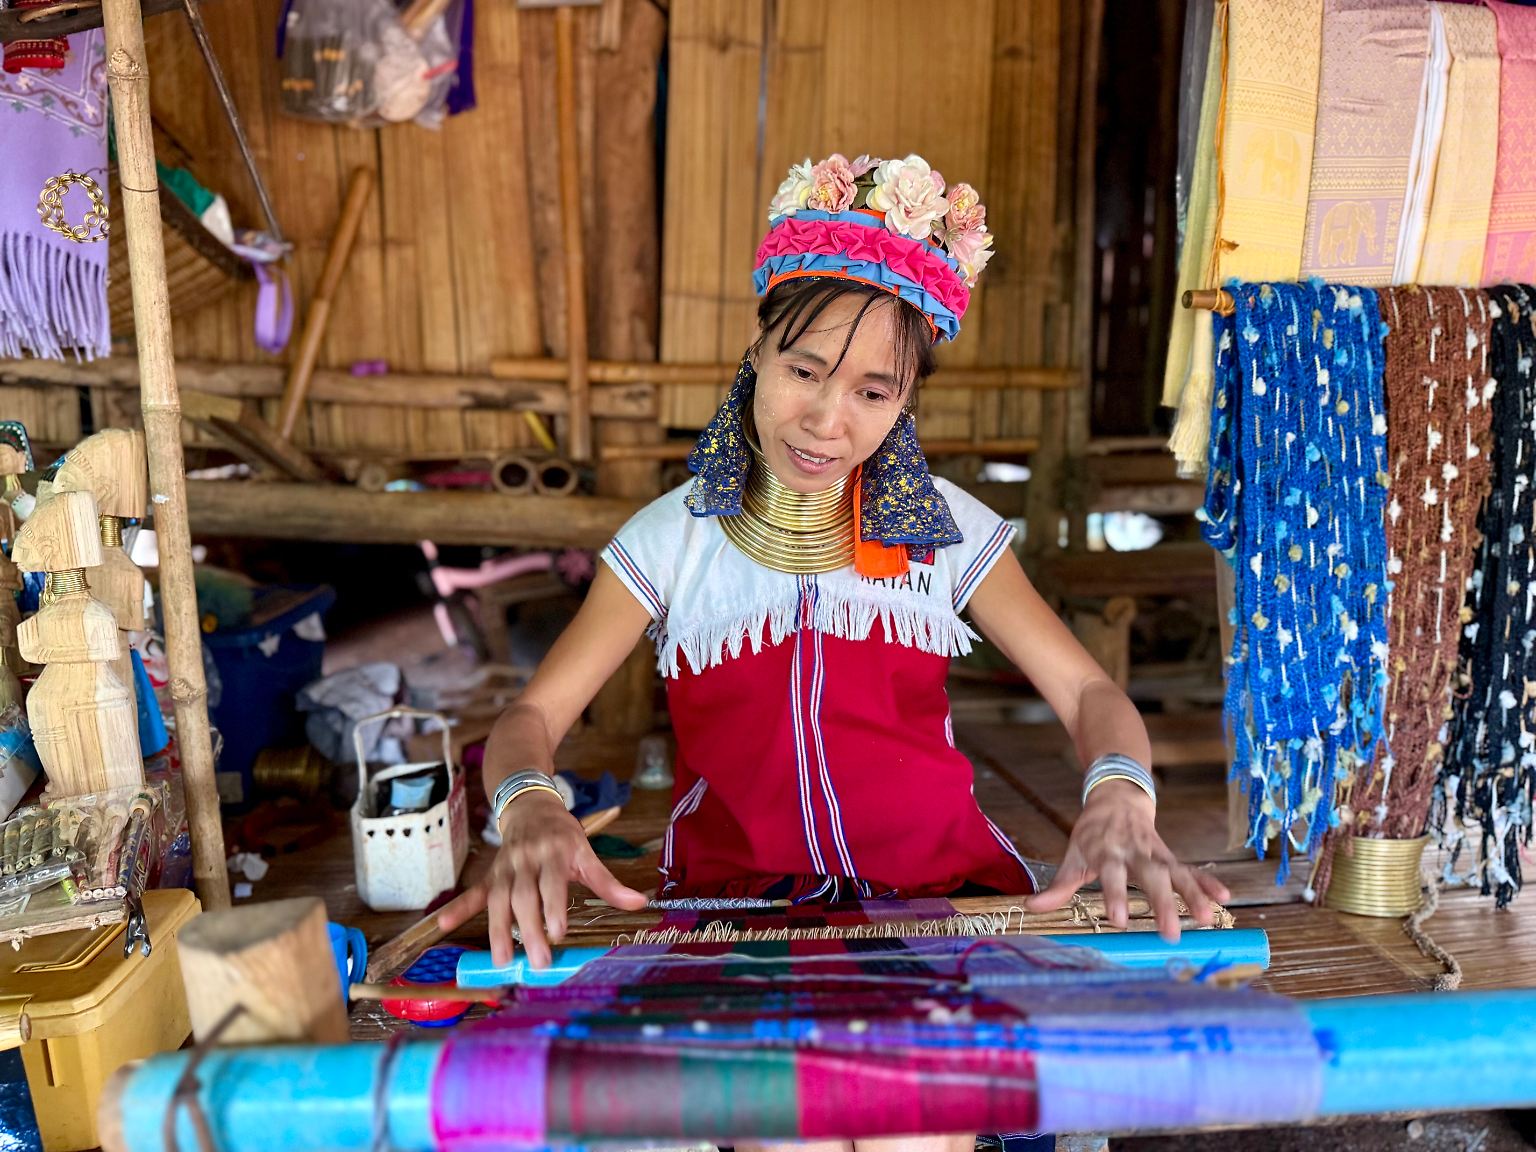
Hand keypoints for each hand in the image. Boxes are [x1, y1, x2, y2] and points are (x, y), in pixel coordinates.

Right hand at [435, 790, 646, 968]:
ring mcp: (505, 867)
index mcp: (554, 853)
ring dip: (497, 929)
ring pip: (498, 899)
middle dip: (529, 928)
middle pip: (524, 896)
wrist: (530, 804)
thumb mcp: (587, 853)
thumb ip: (608, 883)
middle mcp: (527, 859)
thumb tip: (640, 904)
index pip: (552, 883)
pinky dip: (458, 907)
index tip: (558, 933)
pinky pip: (474, 892)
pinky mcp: (490, 874)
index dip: (554, 907)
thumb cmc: (562, 835)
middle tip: (538, 959)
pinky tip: (443, 924)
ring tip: (502, 960)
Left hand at [1024, 780, 1229, 941]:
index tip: (1118, 921)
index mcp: (1107, 850)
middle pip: (1150, 876)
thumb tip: (1030, 907)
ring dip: (1193, 894)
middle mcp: (1134, 850)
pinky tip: (1224, 897)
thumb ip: (1058, 886)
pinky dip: (1207, 881)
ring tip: (1207, 918)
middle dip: (1162, 903)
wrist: (1117, 796)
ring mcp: (1156, 852)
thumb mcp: (1073, 854)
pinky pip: (1191, 868)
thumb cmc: (1092, 834)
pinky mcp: (1170, 854)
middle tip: (1170, 933)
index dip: (1115, 895)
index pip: (1111, 874)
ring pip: (1176, 871)